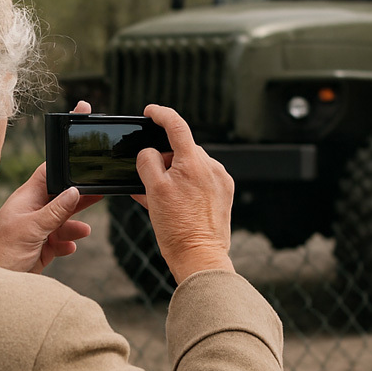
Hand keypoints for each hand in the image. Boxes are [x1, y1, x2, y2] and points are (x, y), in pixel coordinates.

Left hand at [0, 102, 102, 273]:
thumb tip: (74, 190)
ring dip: (74, 225)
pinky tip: (67, 247)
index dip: (64, 152)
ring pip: (65, 219)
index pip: (49, 169)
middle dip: (81, 194)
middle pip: (62, 194)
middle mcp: (32, 209)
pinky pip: (62, 239)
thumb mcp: (31, 229)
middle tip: (102, 187)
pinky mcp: (42, 246)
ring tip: (84, 230)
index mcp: (26, 197)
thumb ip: (55, 211)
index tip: (78, 133)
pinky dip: (67, 242)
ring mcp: (37, 228)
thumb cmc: (4, 254)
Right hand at [135, 104, 235, 282]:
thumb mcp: (153, 191)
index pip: (176, 125)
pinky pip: (200, 180)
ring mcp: (220, 181)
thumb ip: (147, 163)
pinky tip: (173, 202)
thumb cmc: (177, 228)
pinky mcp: (224, 194)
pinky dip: (185, 185)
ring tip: (160, 198)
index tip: (150, 112)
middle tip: (148, 179)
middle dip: (164, 159)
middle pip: (182, 150)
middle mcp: (212, 167)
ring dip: (174, 174)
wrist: (200, 258)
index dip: (161, 114)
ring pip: (190, 166)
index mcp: (194, 162)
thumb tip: (148, 153)